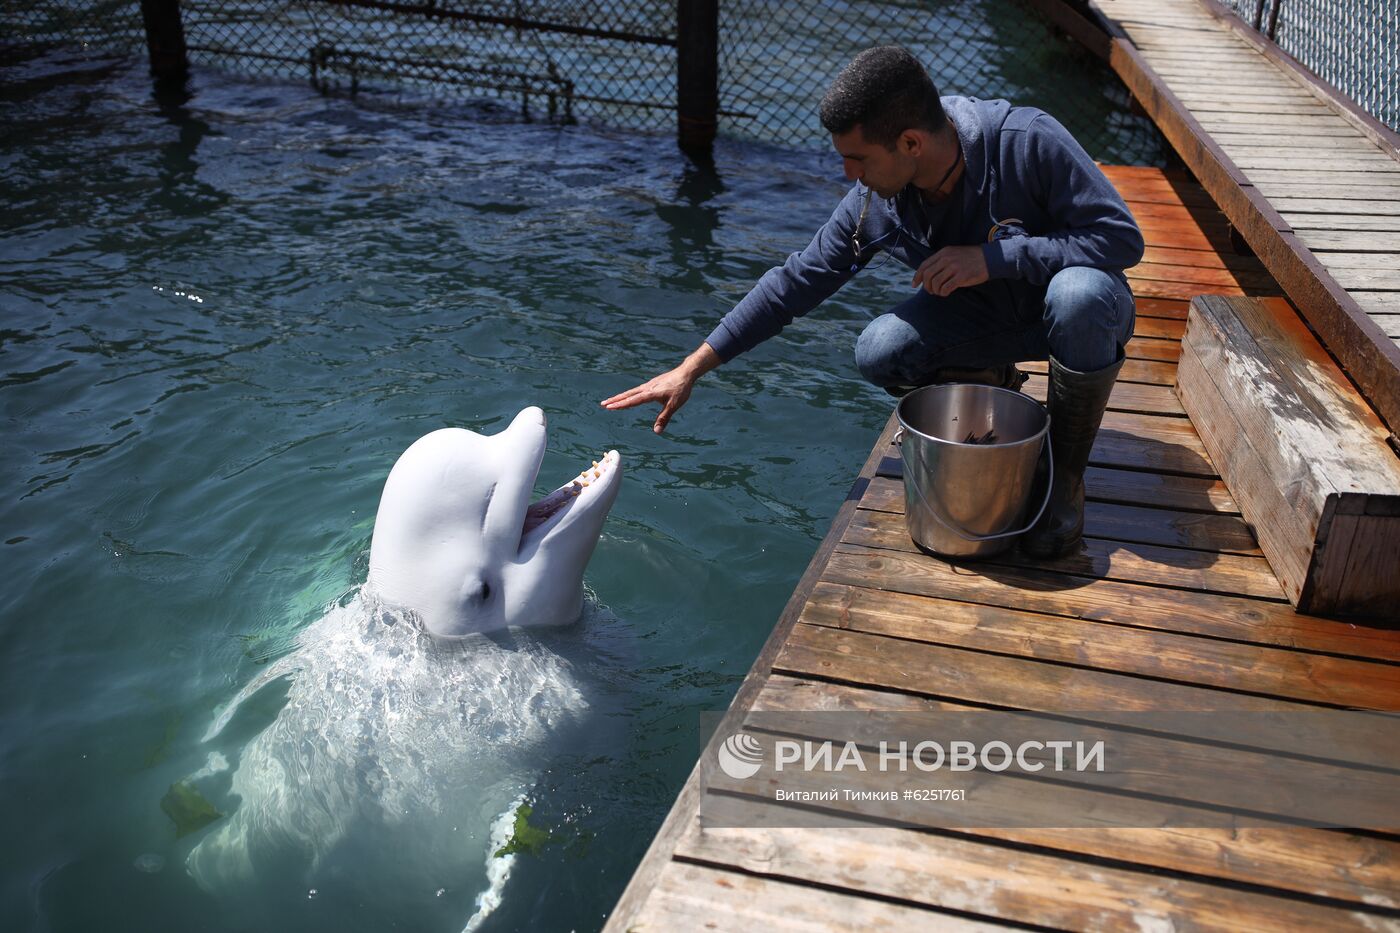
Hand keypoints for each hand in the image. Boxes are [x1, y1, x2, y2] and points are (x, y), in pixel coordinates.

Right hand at [600, 343, 719, 433]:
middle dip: (615, 400)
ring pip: (631, 392)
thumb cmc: (681, 389)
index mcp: (650, 393)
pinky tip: (629, 396)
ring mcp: (649, 385)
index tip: (609, 407)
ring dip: (620, 396)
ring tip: (611, 401)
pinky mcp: (652, 384)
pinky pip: (637, 390)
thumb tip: (657, 432)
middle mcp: (647, 388)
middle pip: (627, 395)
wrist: (686, 373)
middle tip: (603, 404)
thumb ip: (664, 418)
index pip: (632, 400)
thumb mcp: (674, 405)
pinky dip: (629, 394)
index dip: (620, 404)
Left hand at [911, 245, 988, 296]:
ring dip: (935, 291)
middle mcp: (947, 259)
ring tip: (940, 292)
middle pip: (928, 275)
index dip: (917, 276)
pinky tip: (946, 293)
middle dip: (926, 286)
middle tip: (930, 291)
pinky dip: (943, 293)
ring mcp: (954, 267)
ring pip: (935, 283)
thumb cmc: (971, 258)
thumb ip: (942, 261)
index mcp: (943, 253)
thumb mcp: (954, 254)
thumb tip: (928, 275)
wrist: (990, 258)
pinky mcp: (961, 277)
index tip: (914, 284)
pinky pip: (946, 288)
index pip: (924, 265)